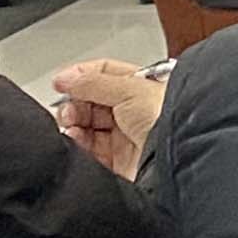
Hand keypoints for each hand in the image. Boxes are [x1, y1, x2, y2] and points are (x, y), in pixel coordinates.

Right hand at [50, 58, 162, 179]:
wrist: (176, 156)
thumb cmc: (169, 119)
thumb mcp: (130, 90)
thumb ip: (94, 82)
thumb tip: (66, 78)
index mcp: (143, 88)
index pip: (106, 75)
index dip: (83, 76)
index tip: (62, 81)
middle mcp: (135, 111)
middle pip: (92, 102)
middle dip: (75, 102)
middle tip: (69, 106)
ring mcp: (125, 136)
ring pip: (87, 125)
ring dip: (73, 122)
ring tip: (71, 122)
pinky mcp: (117, 161)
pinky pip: (88, 149)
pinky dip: (77, 142)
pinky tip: (74, 137)